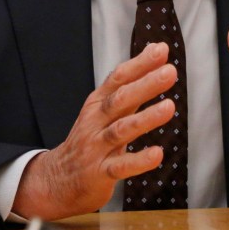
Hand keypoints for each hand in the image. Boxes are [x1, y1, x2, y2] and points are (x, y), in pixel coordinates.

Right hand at [12, 43, 177, 219]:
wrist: (59, 179)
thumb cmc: (91, 138)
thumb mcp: (105, 108)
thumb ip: (131, 84)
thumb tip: (154, 51)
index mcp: (97, 103)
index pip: (118, 78)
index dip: (140, 64)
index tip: (161, 50)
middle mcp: (95, 121)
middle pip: (120, 99)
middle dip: (145, 85)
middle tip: (169, 72)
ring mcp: (96, 147)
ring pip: (121, 129)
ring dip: (146, 118)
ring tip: (169, 107)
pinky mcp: (100, 173)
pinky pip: (121, 166)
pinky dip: (139, 160)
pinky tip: (157, 154)